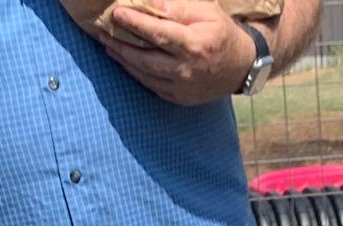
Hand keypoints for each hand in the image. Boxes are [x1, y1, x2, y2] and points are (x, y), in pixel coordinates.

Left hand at [96, 0, 260, 104]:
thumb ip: (178, 8)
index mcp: (196, 46)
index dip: (136, 24)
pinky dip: (135, 73)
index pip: (159, 34)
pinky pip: (152, 85)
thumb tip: (150, 4)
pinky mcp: (179, 98)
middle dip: (121, 45)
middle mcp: (187, 70)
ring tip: (107, 44)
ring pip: (146, 75)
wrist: (241, 67)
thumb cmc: (221, 32)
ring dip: (124, 60)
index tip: (117, 14)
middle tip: (101, 32)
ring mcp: (182, 88)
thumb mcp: (206, 11)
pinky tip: (125, 61)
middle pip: (146, 59)